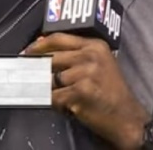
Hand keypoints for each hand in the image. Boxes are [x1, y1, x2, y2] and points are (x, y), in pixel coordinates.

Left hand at [24, 33, 150, 148]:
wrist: (126, 116)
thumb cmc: (111, 91)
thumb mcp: (99, 63)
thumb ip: (75, 53)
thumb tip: (42, 45)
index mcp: (94, 45)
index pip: (58, 38)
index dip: (38, 45)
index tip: (26, 52)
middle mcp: (90, 55)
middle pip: (50, 58)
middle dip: (39, 70)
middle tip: (34, 78)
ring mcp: (85, 72)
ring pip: (51, 80)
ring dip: (53, 91)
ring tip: (67, 97)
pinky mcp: (80, 91)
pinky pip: (54, 97)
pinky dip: (57, 104)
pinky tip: (70, 106)